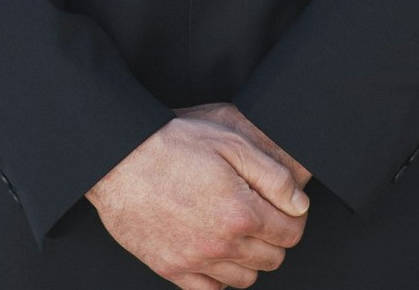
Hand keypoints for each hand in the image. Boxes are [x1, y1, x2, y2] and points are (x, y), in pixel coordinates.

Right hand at [86, 109, 309, 288]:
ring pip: (245, 279)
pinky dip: (218, 276)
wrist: (118, 159)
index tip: (283, 209)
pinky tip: (212, 251)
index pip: (291, 233)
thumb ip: (273, 176)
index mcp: (241, 212)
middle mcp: (221, 243)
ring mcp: (195, 261)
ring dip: (248, 259)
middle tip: (258, 217)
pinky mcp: (171, 269)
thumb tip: (299, 204)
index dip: (292, 219)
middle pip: (272, 259)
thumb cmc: (171, 145)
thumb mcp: (230, 143)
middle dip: (273, 238)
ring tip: (234, 232)